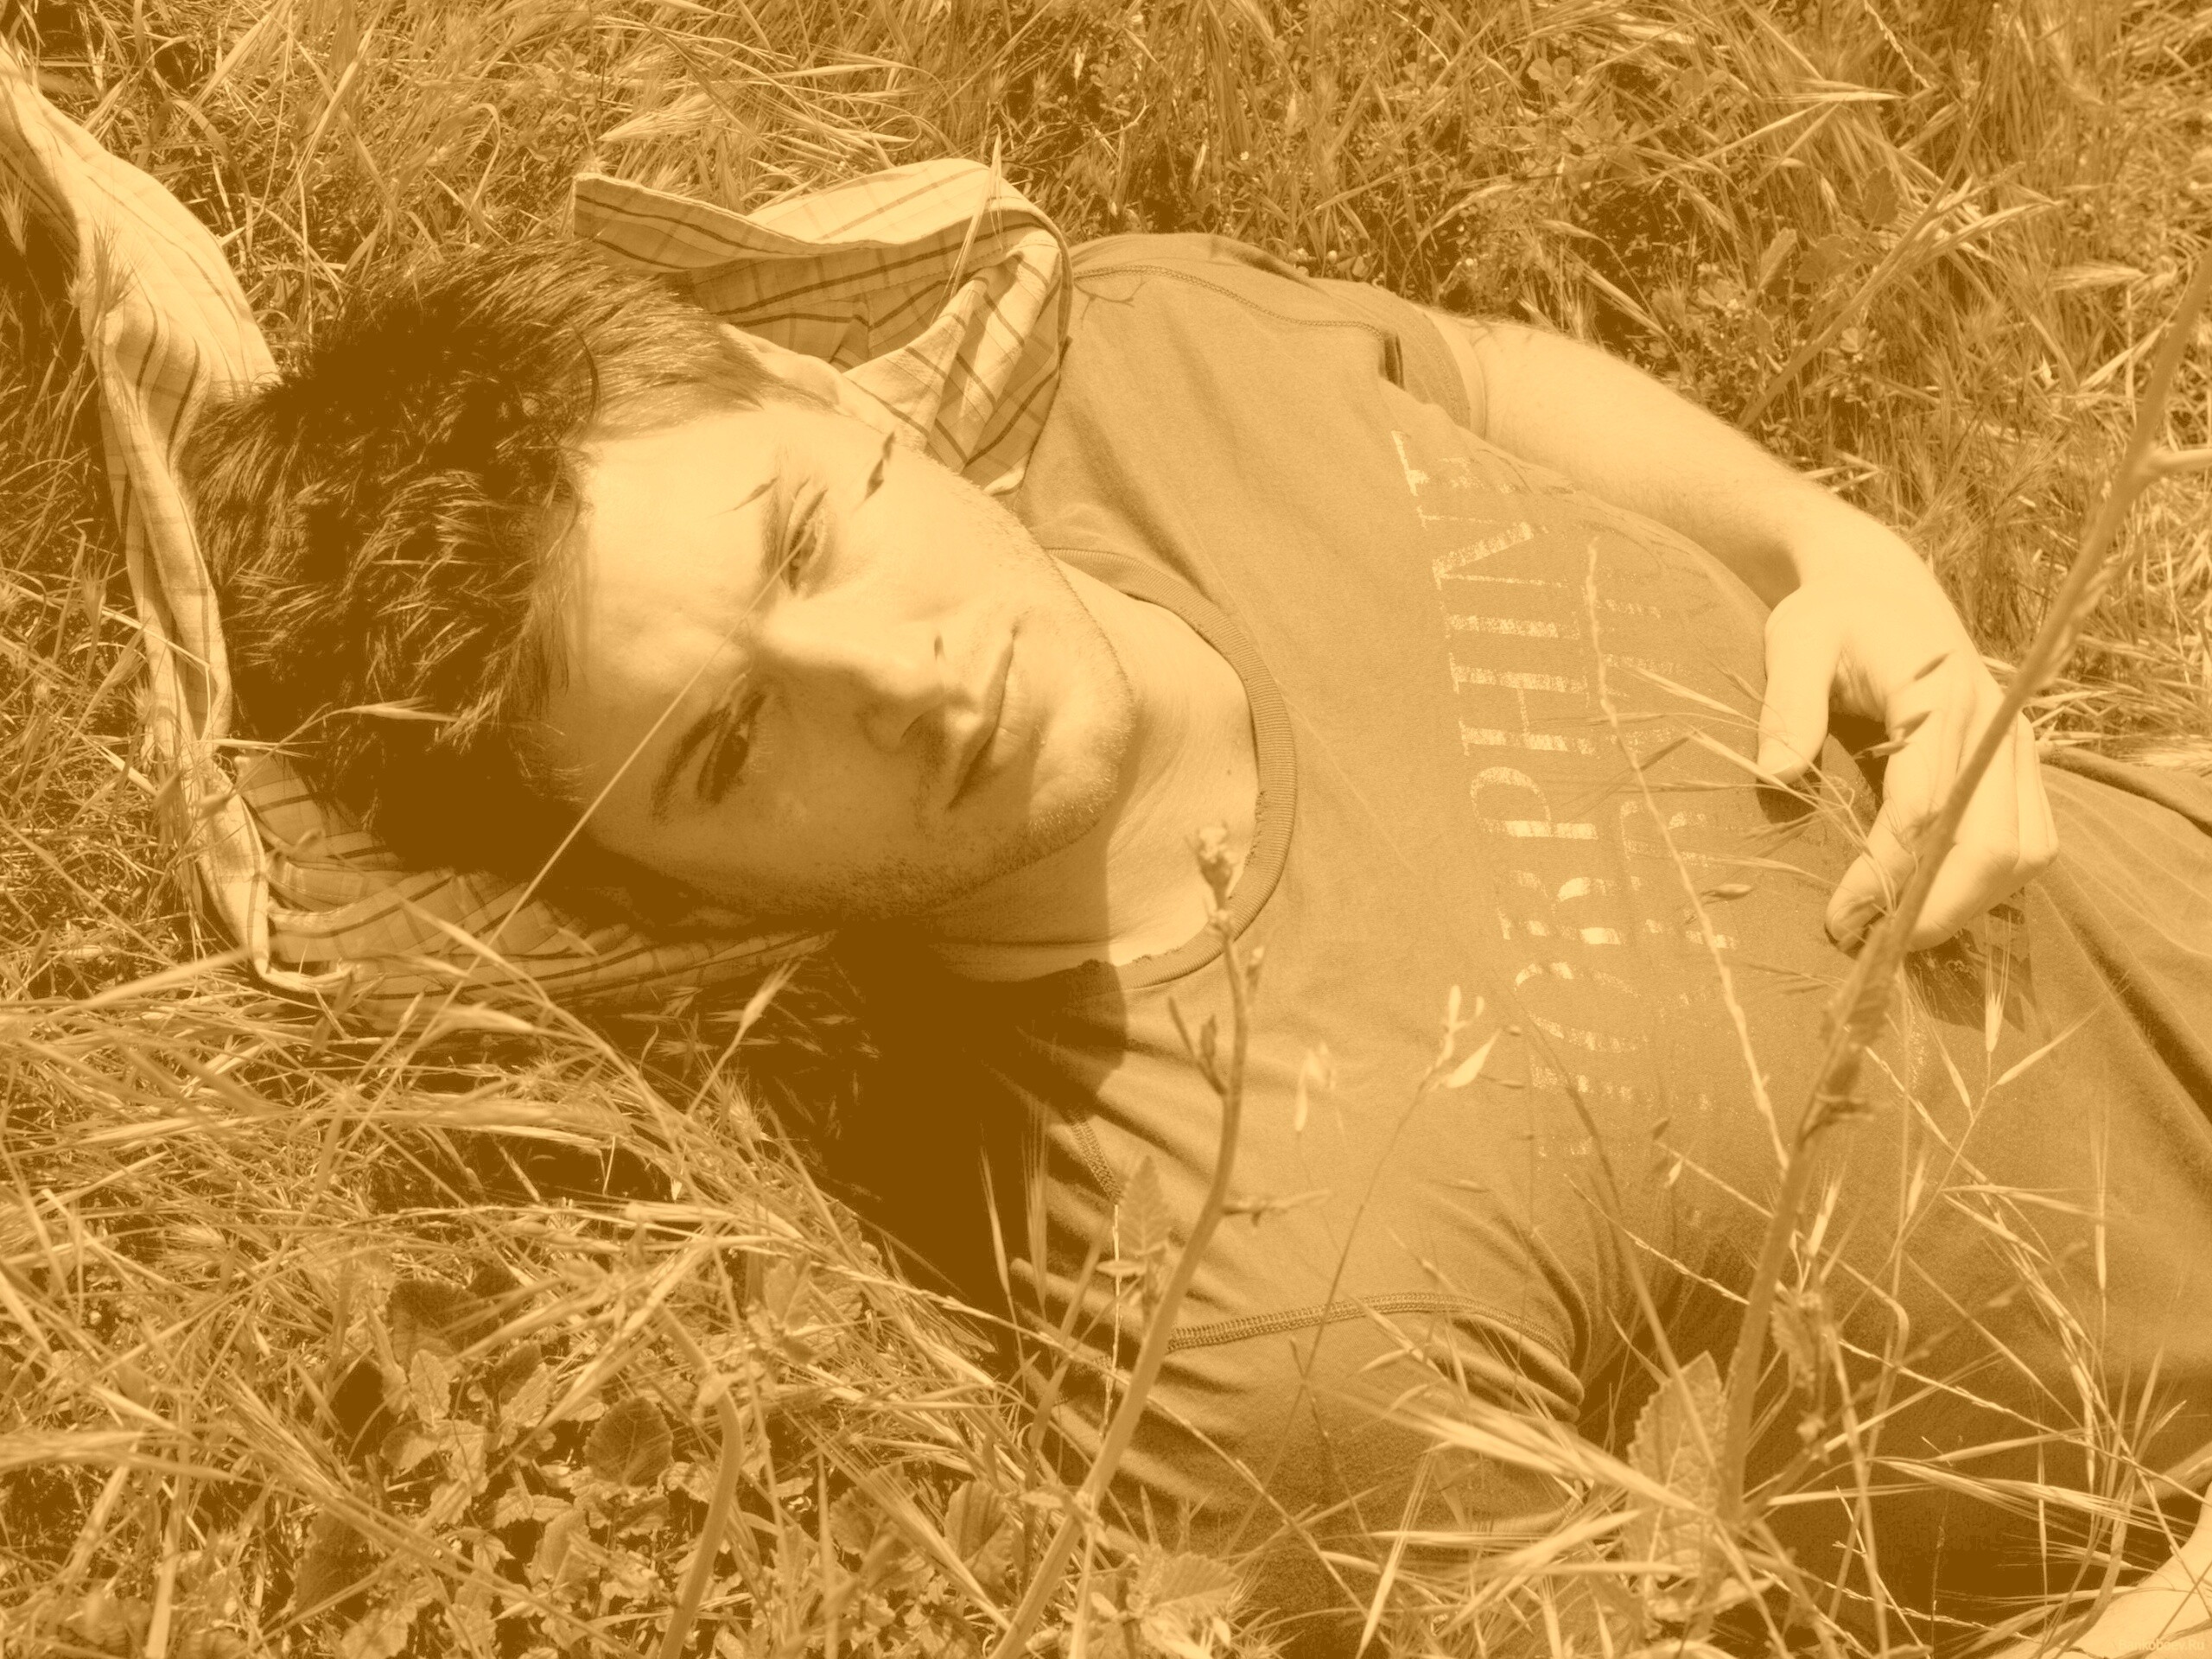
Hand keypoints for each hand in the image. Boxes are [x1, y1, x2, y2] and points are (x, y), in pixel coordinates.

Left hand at [1753, 534, 2057, 950]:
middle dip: (1937, 909)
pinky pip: (2030, 841)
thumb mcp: (1795, 639)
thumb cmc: (1831, 617)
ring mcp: (2017, 747)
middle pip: (1994, 845)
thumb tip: (1775, 774)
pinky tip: (1931, 906)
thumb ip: (1787, 703)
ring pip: (2026, 852)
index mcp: (1940, 696)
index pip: (1925, 808)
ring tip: (1897, 934)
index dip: (1885, 874)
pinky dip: (1990, 886)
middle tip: (1869, 947)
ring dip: (1969, 906)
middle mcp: (1995, 725)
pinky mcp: (2021, 766)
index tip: (1838, 919)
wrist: (1884, 589)